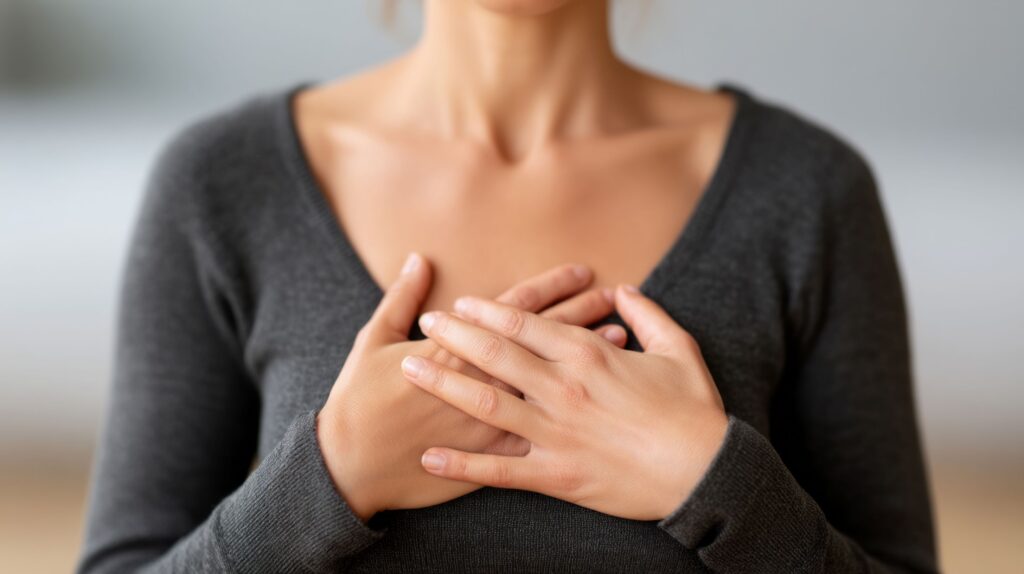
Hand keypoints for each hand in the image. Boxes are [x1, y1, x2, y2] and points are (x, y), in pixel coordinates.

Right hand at [317, 253, 628, 521]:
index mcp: (455, 347)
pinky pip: (542, 429)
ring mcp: (491, 419)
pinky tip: (599, 394)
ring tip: (618, 334)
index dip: (551, 287)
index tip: (581, 270)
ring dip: (584, 356)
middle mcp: (482, 379)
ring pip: (551, 380)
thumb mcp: (372, 340)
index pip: (514, 308)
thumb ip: (401, 299)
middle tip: (609, 293)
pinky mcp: (491, 454)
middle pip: (542, 339)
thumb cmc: (358, 402)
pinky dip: (573, 409)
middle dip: (579, 312)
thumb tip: (419, 260)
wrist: (350, 466)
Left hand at [401, 284, 728, 520]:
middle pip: (495, 354)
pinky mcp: (557, 474)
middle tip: (425, 324)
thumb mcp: (679, 350)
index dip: (487, 310)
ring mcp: (556, 432)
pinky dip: (462, 464)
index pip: (525, 323)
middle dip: (454, 335)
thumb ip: (649, 315)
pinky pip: (499, 469)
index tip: (460, 303)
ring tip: (410, 370)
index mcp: (589, 355)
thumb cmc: (694, 410)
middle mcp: (564, 388)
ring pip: (486, 403)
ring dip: (444, 384)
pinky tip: (430, 456)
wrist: (708, 473)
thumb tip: (626, 290)